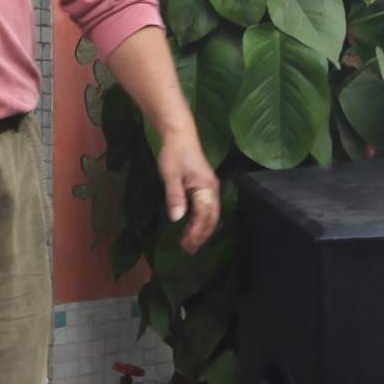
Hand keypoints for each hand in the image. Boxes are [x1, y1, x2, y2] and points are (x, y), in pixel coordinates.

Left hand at [158, 123, 221, 253]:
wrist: (179, 134)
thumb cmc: (174, 154)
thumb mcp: (171, 175)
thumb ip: (174, 197)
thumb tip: (177, 218)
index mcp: (206, 187)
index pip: (204, 215)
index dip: (197, 232)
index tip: (187, 245)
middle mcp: (212, 190)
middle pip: (211, 217)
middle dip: (202, 235)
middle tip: (189, 249)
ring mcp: (210, 188)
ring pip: (210, 214)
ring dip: (202, 229)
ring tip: (190, 242)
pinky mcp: (205, 187)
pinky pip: (206, 208)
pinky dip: (201, 221)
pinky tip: (192, 227)